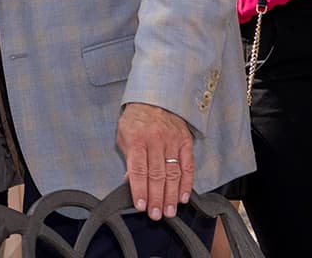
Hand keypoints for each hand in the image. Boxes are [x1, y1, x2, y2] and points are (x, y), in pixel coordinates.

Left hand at [116, 102, 193, 220]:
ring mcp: (173, 141)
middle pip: (157, 175)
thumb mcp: (123, 135)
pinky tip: (183, 196)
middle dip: (156, 198)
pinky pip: (188, 166)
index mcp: (137, 139)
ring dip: (172, 196)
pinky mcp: (185, 142)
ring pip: (173, 174)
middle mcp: (156, 140)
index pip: (139, 170)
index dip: (140, 190)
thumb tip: (130, 181)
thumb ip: (128, 158)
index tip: (141, 206)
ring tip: (170, 211)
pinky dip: (187, 183)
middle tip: (156, 214)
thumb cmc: (135, 119)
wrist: (155, 97)